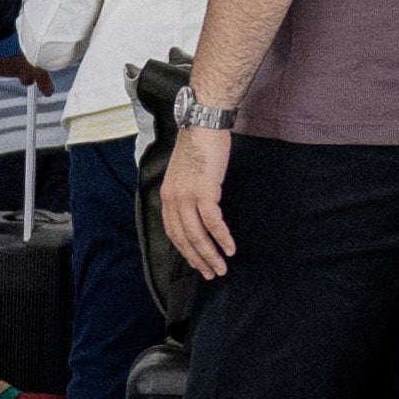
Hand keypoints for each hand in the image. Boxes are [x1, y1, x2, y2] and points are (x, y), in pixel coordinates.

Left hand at [156, 118, 238, 283]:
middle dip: (198, 259)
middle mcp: (173, 199)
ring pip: (197, 235)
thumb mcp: (185, 172)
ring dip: (210, 254)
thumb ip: (187, 192)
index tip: (197, 263)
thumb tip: (198, 210)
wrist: (204, 125)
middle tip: (210, 273)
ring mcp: (187, 197)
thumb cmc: (199, 145)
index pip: (173, 232)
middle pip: (184, 238)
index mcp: (167, 196)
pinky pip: (213, 222)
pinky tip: (230, 248)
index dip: (185, 250)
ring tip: (222, 268)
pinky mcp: (204, 192)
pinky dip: (222, 238)